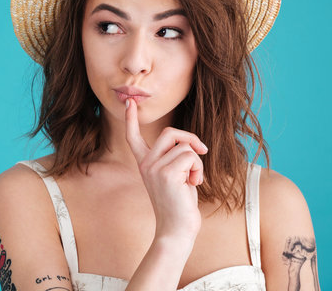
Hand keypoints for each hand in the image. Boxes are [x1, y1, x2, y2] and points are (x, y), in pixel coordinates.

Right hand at [125, 98, 207, 240]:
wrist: (176, 229)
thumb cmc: (179, 204)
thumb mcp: (174, 176)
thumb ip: (174, 158)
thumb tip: (190, 143)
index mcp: (144, 163)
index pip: (133, 137)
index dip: (131, 119)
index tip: (129, 102)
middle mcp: (146, 163)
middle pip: (169, 132)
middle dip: (190, 138)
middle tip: (202, 151)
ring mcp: (154, 167)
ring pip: (185, 146)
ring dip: (197, 162)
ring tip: (194, 180)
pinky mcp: (167, 173)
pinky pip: (191, 156)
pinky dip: (199, 169)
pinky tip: (194, 184)